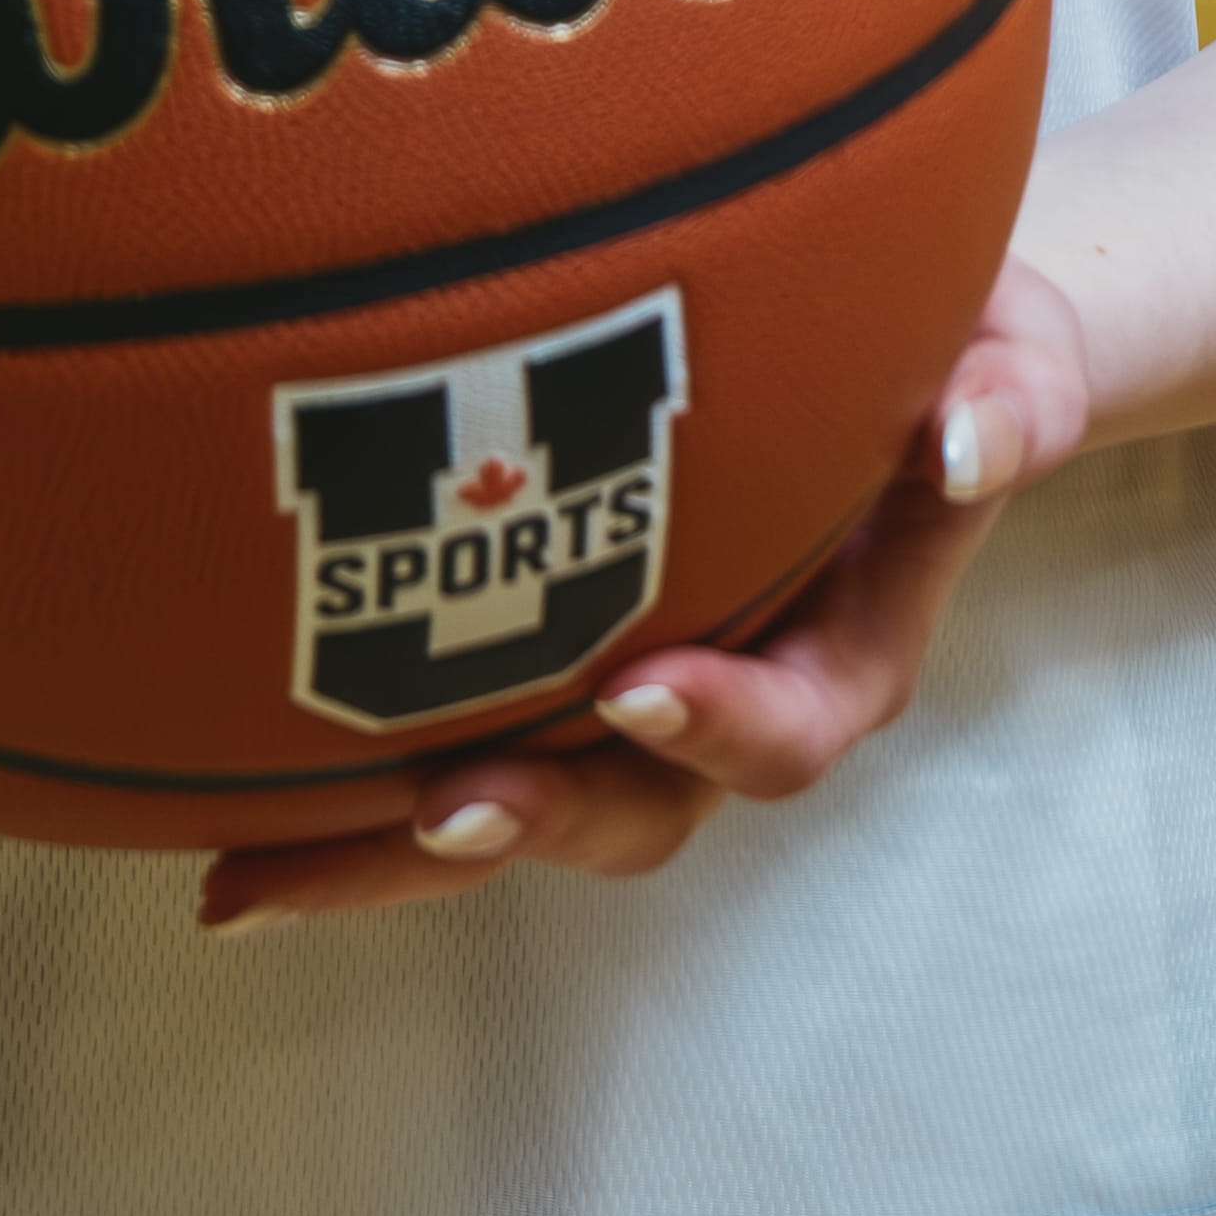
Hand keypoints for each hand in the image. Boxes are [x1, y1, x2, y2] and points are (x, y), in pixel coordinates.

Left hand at [197, 247, 1101, 933]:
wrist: (882, 336)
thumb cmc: (945, 343)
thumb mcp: (1012, 348)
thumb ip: (1010, 394)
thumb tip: (971, 438)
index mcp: (838, 655)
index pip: (789, 726)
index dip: (718, 722)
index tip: (638, 683)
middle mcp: (718, 700)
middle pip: (626, 809)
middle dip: (531, 820)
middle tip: (438, 809)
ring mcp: (613, 697)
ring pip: (509, 806)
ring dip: (387, 853)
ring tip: (254, 879)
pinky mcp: (524, 666)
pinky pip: (433, 744)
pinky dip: (326, 795)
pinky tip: (204, 821)